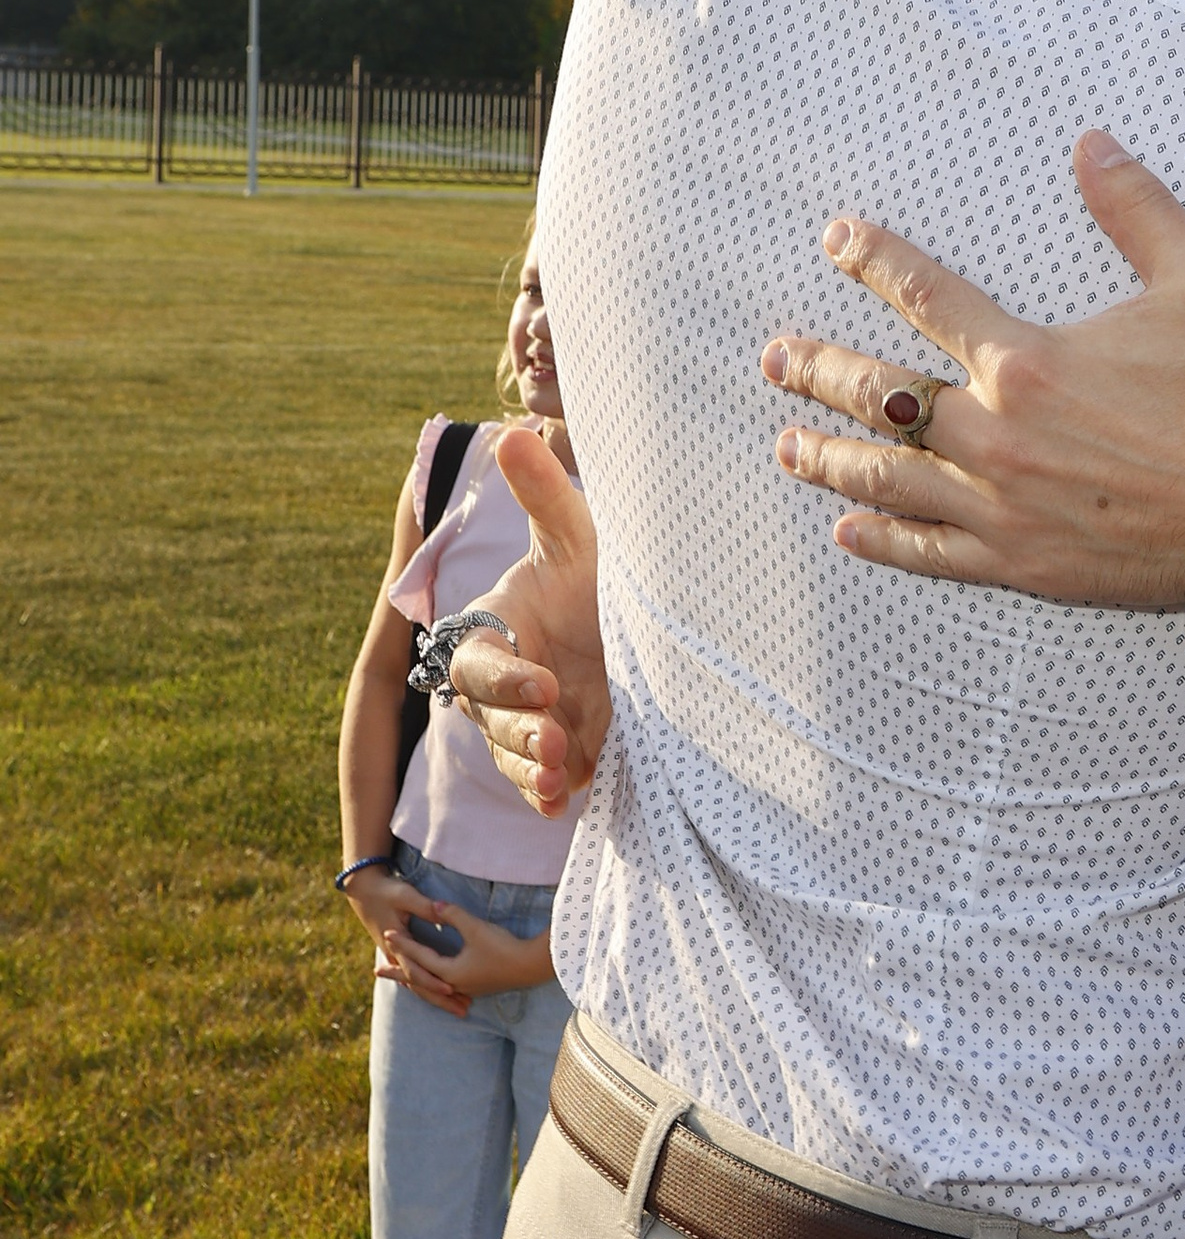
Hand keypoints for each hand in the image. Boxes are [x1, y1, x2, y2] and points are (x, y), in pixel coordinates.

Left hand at [371, 890, 556, 1020]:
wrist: (532, 966)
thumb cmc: (504, 947)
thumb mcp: (476, 928)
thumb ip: (452, 915)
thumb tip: (433, 904)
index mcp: (450, 972)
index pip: (420, 956)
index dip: (403, 944)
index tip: (386, 934)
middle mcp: (454, 984)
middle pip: (419, 979)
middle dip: (398, 974)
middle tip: (376, 970)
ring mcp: (465, 988)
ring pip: (432, 986)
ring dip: (414, 980)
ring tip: (399, 979)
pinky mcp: (476, 987)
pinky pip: (444, 988)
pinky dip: (432, 984)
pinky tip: (434, 981)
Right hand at [446, 426, 608, 813]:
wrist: (649, 627)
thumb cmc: (600, 575)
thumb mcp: (582, 539)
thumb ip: (545, 497)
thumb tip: (513, 434)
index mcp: (498, 631)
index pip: (480, 662)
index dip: (504, 678)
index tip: (544, 683)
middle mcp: (507, 684)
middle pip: (491, 720)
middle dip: (519, 734)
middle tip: (558, 743)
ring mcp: (531, 726)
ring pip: (513, 758)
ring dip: (532, 772)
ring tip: (563, 779)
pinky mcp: (565, 757)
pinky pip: (543, 786)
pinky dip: (549, 798)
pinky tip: (567, 805)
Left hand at [760, 130, 1184, 604]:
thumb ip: (1136, 209)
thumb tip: (1093, 141)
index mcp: (1028, 360)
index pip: (925, 295)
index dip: (874, 259)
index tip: (835, 238)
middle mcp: (997, 435)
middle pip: (882, 398)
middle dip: (819, 371)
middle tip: (775, 358)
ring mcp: (1004, 507)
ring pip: (889, 480)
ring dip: (829, 459)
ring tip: (785, 446)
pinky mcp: (1024, 564)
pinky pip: (934, 554)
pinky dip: (884, 542)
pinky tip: (849, 531)